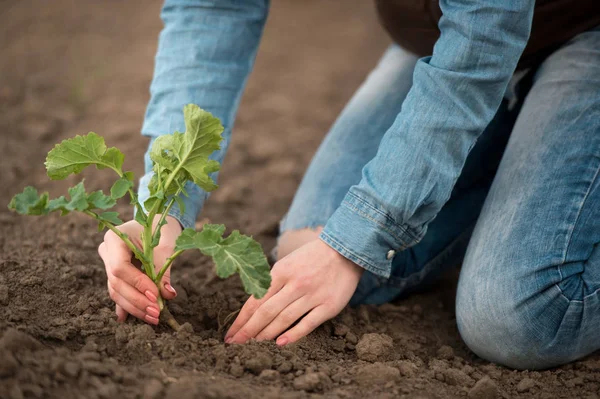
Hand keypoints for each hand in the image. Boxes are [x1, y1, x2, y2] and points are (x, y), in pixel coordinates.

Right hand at [98, 215, 181, 324]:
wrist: (156, 223)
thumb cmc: (161, 230)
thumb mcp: (165, 246)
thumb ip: (164, 270)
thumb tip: (167, 295)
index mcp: (115, 238)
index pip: (120, 267)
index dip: (137, 284)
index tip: (155, 296)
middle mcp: (107, 251)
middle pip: (116, 282)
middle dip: (137, 300)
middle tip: (156, 313)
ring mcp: (108, 263)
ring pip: (115, 290)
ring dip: (134, 307)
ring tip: (153, 317)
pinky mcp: (113, 274)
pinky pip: (118, 292)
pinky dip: (126, 306)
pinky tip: (128, 319)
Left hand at [225, 239, 362, 344]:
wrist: (344, 250)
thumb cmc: (311, 258)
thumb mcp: (287, 263)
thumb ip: (272, 282)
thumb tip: (252, 307)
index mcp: (281, 271)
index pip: (255, 300)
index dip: (241, 319)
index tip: (230, 333)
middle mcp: (295, 284)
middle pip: (266, 312)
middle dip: (248, 330)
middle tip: (236, 344)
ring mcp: (312, 295)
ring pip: (284, 319)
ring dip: (266, 334)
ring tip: (253, 345)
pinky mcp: (328, 306)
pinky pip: (308, 324)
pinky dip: (293, 335)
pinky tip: (280, 343)